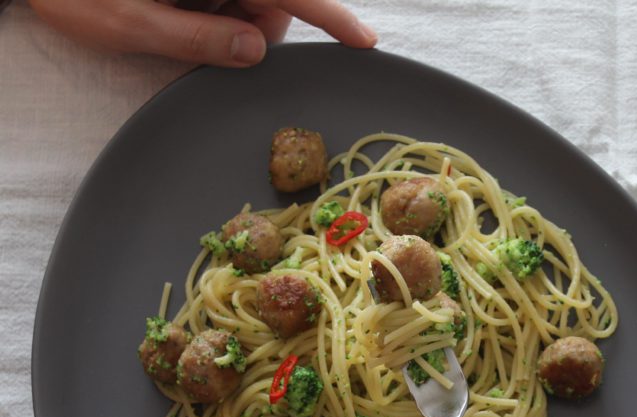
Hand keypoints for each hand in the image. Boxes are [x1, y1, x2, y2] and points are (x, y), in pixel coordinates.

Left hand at [28, 0, 376, 66]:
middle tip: (207, 42)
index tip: (364, 42)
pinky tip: (172, 9)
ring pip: (244, 2)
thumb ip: (197, 38)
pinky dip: (207, 11)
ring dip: (221, 21)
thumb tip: (255, 50)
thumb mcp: (128, 21)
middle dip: (251, 29)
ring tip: (171, 19)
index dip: (330, 16)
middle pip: (267, 1)